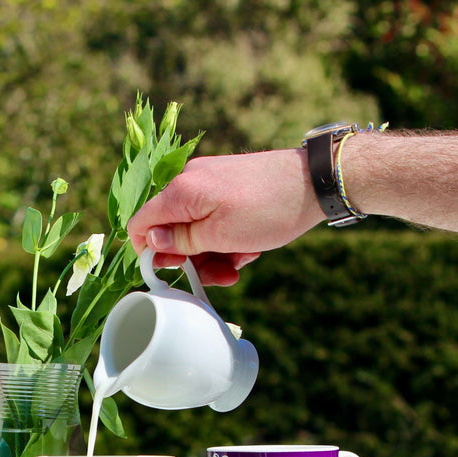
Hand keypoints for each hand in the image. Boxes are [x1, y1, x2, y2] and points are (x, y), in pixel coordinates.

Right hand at [128, 149, 324, 284]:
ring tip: (241, 260)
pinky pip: (214, 219)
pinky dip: (227, 238)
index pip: (141, 223)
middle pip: (171, 230)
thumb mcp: (220, 236)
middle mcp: (189, 181)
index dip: (149, 252)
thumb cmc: (269, 209)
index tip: (172, 271)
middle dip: (192, 258)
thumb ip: (180, 241)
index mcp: (180, 192)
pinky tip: (248, 247)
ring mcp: (210, 181)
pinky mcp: (228, 184)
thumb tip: (149, 242)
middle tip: (220, 275)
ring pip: (196, 228)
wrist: (316, 182)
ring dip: (214, 252)